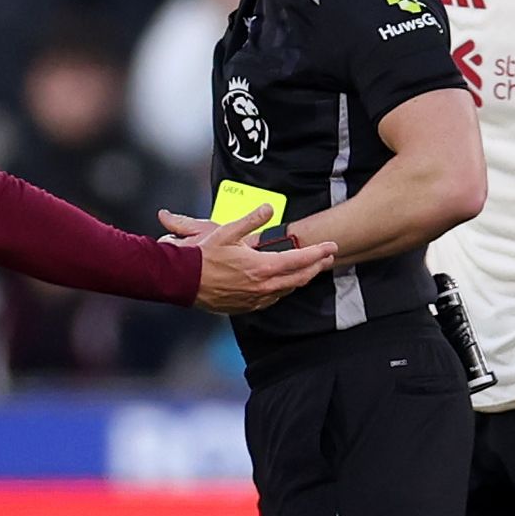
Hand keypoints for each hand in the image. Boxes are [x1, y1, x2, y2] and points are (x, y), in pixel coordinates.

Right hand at [162, 205, 336, 313]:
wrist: (182, 280)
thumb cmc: (203, 255)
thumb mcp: (227, 231)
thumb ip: (252, 220)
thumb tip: (270, 208)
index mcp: (261, 267)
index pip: (299, 260)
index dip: (318, 253)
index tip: (332, 246)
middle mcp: (262, 286)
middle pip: (299, 278)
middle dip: (316, 266)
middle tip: (328, 257)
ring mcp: (254, 299)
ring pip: (287, 290)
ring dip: (301, 278)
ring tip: (310, 269)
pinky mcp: (245, 307)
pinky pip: (272, 299)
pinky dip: (283, 289)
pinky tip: (283, 284)